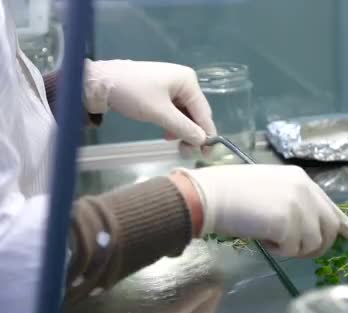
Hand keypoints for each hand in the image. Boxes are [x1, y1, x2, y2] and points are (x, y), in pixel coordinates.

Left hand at [84, 59, 216, 145]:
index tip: (207, 154)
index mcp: (188, 81)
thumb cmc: (133, 94)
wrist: (99, 83)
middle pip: (195, 113)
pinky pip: (173, 111)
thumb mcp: (160, 113)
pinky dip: (172, 124)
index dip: (207, 134)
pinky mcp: (159, 92)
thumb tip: (202, 141)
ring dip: (182, 130)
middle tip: (187, 152)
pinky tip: (167, 134)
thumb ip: (184, 128)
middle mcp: (183, 81)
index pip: (204, 112)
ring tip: (176, 145)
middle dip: (193, 133)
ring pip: (184, 114)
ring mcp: (171, 86)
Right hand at [173, 165, 347, 256]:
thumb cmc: (232, 191)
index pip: (330, 205)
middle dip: (317, 245)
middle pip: (329, 227)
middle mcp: (306, 191)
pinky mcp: (288, 224)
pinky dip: (279, 251)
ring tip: (272, 239)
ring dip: (294, 249)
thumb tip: (309, 225)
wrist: (211, 194)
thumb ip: (294, 201)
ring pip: (313, 243)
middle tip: (297, 251)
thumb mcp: (271, 188)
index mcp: (302, 180)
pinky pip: (293, 250)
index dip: (342, 223)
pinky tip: (264, 240)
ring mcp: (299, 206)